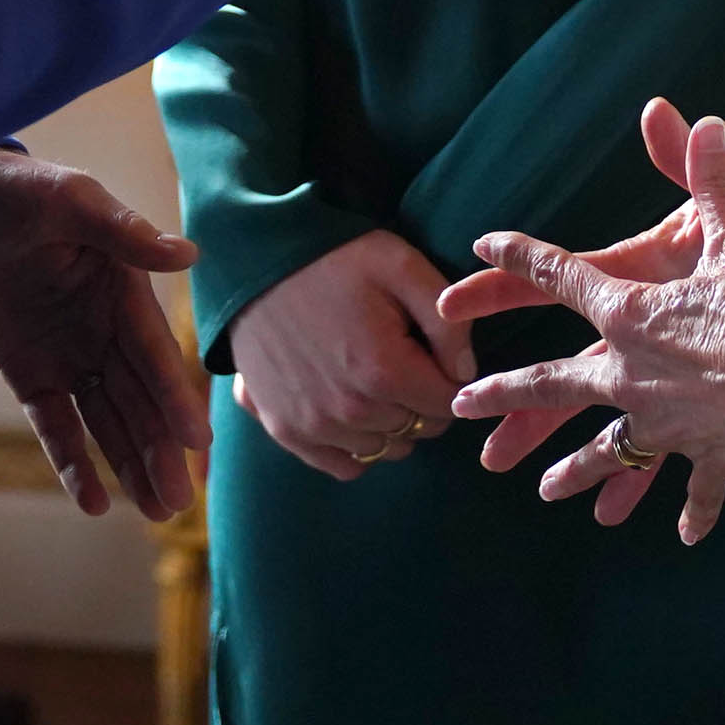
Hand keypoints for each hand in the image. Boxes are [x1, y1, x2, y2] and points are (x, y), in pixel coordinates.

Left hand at [0, 151, 207, 521]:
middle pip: (138, 399)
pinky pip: (55, 426)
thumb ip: (124, 232)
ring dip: (130, 464)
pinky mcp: (30, 373)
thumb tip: (189, 256)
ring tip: (155, 512)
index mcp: (124, 290)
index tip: (195, 443)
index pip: (152, 354)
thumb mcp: (71, 201)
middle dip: (159, 450)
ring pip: (106, 421)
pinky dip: (72, 463)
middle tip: (178, 503)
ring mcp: (69, 355)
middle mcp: (105, 330)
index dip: (173, 398)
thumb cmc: (19, 189)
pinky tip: (91, 502)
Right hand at [227, 230, 474, 482]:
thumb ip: (448, 321)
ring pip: (386, 447)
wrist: (259, 259)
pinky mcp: (285, 430)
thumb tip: (465, 373)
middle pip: (418, 427)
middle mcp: (349, 409)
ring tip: (373, 377)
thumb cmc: (337, 259)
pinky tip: (353, 406)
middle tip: (403, 358)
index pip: (448, 404)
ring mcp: (314, 425)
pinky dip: (358, 444)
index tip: (433, 352)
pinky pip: (345, 465)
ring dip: (391, 421)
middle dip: (421, 397)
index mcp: (384, 370)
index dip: (449, 377)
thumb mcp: (403, 267)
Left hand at [440, 114, 724, 545]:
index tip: (481, 249)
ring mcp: (660, 422)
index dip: (522, 259)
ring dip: (576, 471)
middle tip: (462, 408)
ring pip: (606, 450)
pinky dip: (690, 504)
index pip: (562, 278)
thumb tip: (706, 120)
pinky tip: (683, 531)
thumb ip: (712, 180)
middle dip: (507, 396)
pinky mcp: (699, 453)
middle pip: (554, 385)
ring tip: (544, 489)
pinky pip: (688, 483)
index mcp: (630, 315)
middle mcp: (629, 374)